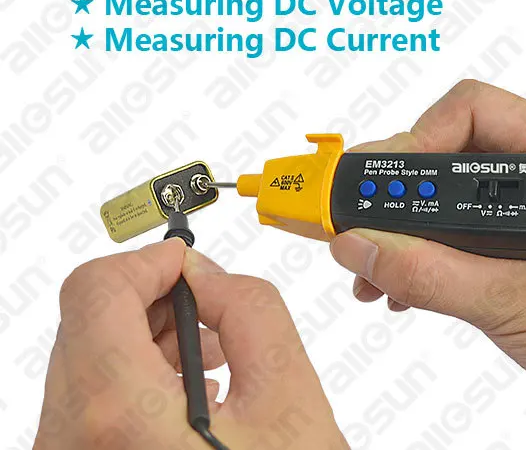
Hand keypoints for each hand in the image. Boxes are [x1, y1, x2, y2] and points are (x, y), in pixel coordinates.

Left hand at [35, 239, 346, 449]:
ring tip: (208, 360)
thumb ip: (252, 311)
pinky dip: (133, 379)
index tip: (183, 262)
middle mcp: (67, 444)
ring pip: (84, 362)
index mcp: (117, 416)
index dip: (146, 260)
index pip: (96, 289)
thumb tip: (211, 278)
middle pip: (85, 323)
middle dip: (151, 302)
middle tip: (207, 310)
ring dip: (145, 341)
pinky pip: (86, 403)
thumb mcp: (290, 402)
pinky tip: (185, 395)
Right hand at [329, 80, 525, 448]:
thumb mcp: (510, 301)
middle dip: (397, 191)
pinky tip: (401, 284)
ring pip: (446, 188)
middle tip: (357, 223)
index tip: (373, 189)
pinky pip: (456, 223)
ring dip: (403, 226)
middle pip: (448, 145)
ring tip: (372, 269)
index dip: (413, 142)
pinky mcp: (517, 234)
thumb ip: (427, 273)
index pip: (470, 109)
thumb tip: (360, 247)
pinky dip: (422, 249)